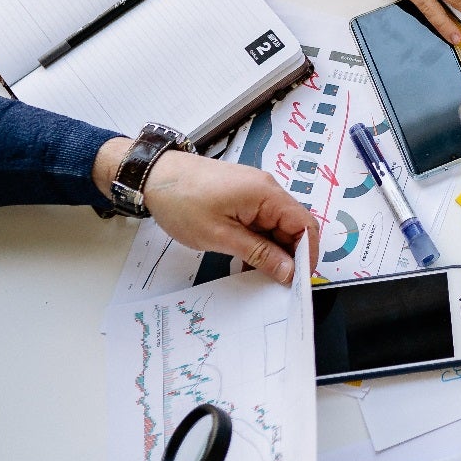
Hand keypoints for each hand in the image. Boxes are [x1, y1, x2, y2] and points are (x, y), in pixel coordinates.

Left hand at [138, 150, 317, 284]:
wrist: (154, 176)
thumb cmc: (182, 201)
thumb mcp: (220, 235)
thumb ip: (259, 254)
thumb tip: (289, 271)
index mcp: (267, 194)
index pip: (305, 225)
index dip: (307, 255)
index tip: (298, 282)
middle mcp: (267, 190)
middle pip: (293, 227)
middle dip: (289, 256)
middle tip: (276, 285)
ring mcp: (255, 194)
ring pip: (277, 228)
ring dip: (271, 252)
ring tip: (257, 276)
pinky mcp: (243, 198)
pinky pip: (261, 223)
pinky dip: (258, 243)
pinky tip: (245, 262)